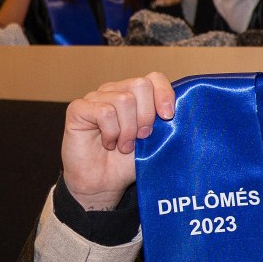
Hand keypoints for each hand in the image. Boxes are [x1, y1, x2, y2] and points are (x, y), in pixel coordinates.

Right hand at [62, 73, 174, 211]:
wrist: (104, 183)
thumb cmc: (128, 162)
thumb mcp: (156, 141)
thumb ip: (166, 123)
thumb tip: (184, 111)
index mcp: (136, 95)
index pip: (154, 78)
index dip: (164, 94)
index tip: (168, 117)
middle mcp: (115, 91)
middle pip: (140, 85)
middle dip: (146, 115)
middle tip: (142, 137)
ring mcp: (95, 98)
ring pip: (123, 100)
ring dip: (128, 130)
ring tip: (123, 145)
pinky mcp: (78, 108)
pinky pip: (104, 112)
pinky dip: (111, 132)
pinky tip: (108, 143)